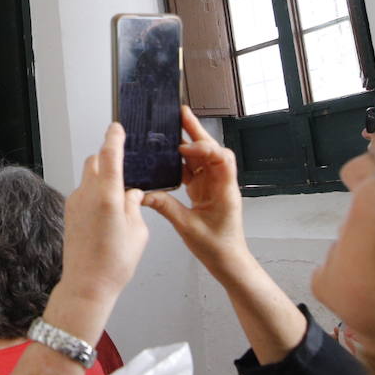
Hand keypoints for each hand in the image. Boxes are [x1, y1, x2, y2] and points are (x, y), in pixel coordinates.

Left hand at [59, 123, 149, 307]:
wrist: (86, 285)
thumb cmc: (113, 263)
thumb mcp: (138, 232)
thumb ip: (135, 205)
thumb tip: (133, 193)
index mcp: (107, 196)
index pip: (110, 156)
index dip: (114, 138)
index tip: (117, 128)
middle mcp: (87, 195)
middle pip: (95, 161)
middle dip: (108, 157)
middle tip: (124, 166)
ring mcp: (75, 202)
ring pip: (87, 176)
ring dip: (101, 176)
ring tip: (118, 195)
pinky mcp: (69, 212)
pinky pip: (83, 191)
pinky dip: (94, 191)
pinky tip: (106, 209)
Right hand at [142, 106, 251, 280]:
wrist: (228, 261)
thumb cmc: (217, 247)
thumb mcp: (188, 227)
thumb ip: (166, 207)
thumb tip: (146, 194)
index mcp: (225, 190)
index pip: (220, 158)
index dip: (204, 148)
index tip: (184, 148)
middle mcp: (221, 183)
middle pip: (211, 150)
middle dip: (196, 131)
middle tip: (181, 113)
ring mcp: (213, 186)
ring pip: (202, 158)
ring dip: (189, 143)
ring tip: (173, 126)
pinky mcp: (205, 191)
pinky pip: (194, 170)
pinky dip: (182, 161)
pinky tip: (170, 155)